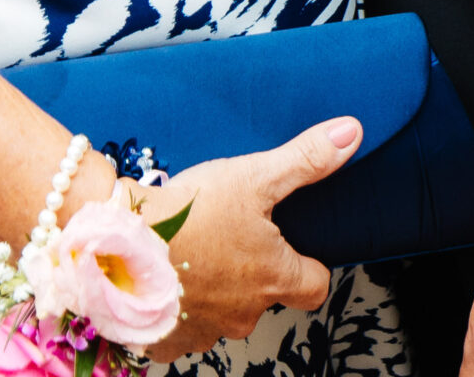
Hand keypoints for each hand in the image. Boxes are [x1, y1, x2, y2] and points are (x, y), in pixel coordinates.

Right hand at [144, 115, 362, 359]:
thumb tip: (352, 133)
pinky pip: (185, 327)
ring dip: (218, 287)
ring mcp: (206, 331)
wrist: (121, 244)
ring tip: (198, 249)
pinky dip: (182, 305)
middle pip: (267, 297)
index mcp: (272, 278)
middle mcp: (244, 314)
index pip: (315, 286)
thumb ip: (306, 159)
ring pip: (225, 312)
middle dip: (256, 271)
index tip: (296, 246)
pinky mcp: (169, 340)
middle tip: (235, 235)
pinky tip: (170, 276)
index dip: (311, 265)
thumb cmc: (191, 212)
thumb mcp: (254, 175)